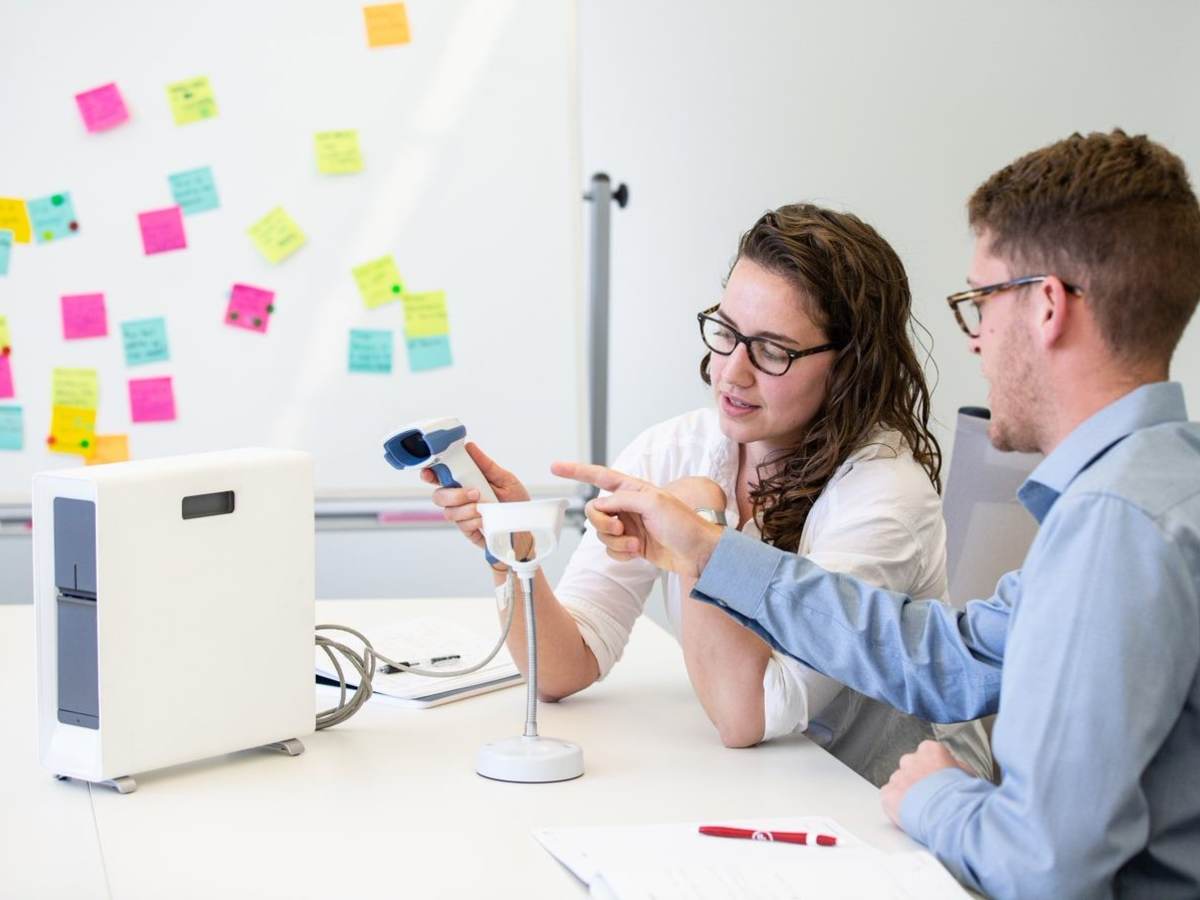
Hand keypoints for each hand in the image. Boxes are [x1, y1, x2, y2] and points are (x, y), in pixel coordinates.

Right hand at [423, 443, 531, 554]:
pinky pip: (462, 525)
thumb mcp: (505, 479)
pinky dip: (475, 521)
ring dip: (467, 509)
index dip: (430, 474)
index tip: (430, 473)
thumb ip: (486, 465)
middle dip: (453, 495)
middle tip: (474, 493)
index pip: (440, 476)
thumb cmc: (515, 501)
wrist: (525, 526)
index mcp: (466, 482)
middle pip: (439, 496)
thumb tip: (470, 447)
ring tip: (484, 508)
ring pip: (449, 512)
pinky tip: (486, 519)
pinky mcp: (468, 530)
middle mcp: (460, 499)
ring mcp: (462, 515)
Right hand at [551, 462, 723, 577]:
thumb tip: (600, 507)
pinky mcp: (631, 546)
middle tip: (620, 529)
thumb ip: (622, 500)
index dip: (576, 471)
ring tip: (636, 544)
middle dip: (602, 523)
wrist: (699, 553)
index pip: (599, 476)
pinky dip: (619, 554)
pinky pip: (610, 550)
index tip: (554, 467)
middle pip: (594, 511)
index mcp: (633, 490)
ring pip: (600, 534)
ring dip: (615, 542)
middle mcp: (628, 507)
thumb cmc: (684, 523)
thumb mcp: (654, 503)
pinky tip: (636, 554)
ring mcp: (629, 527)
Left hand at [880, 740, 976, 825]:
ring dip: (906, 794)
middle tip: (929, 797)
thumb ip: (955, 767)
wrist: (953, 814)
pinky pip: (889, 798)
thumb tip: (953, 769)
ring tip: (922, 809)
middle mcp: (911, 760)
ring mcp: (898, 777)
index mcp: (931, 750)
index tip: (936, 782)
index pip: (925, 755)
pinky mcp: (888, 794)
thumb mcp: (968, 774)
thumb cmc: (964, 796)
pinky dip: (897, 807)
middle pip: (909, 767)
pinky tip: (911, 814)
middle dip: (916, 781)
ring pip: (898, 783)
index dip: (931, 771)